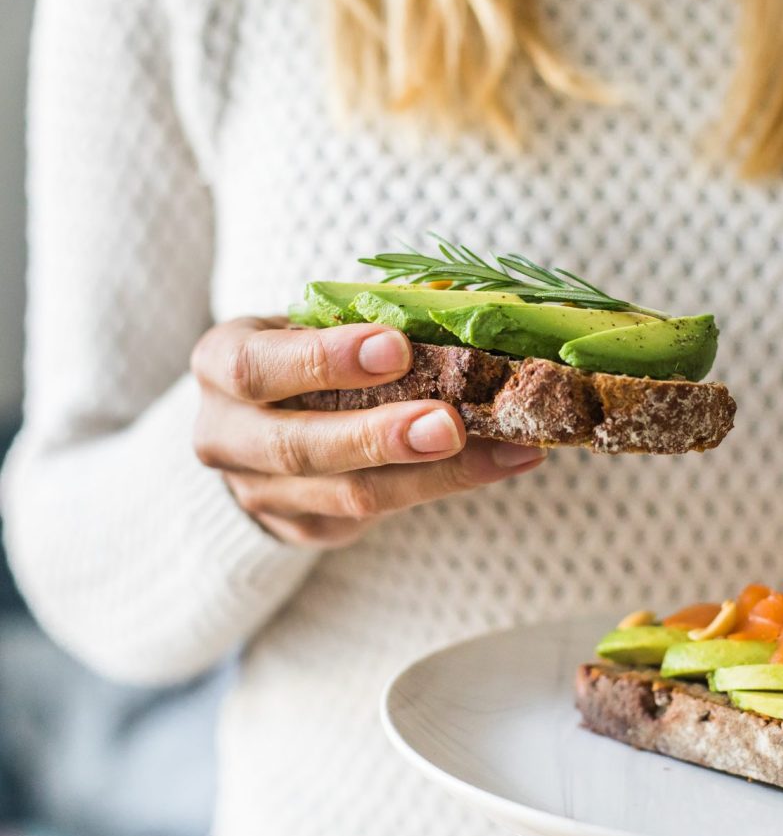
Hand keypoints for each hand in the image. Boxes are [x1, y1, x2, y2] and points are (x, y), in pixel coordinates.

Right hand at [190, 316, 546, 545]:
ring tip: (508, 449)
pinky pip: (379, 516)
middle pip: (298, 448)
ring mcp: (260, 494)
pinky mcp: (304, 529)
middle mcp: (226, 435)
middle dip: (380, 437)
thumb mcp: (315, 322)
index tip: (397, 347)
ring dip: (436, 474)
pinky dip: (447, 486)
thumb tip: (465, 306)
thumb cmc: (304, 355)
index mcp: (220, 365)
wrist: (260, 424)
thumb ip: (371, 316)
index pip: (257, 366)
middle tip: (450, 423)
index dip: (323, 361)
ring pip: (350, 496)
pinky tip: (503, 462)